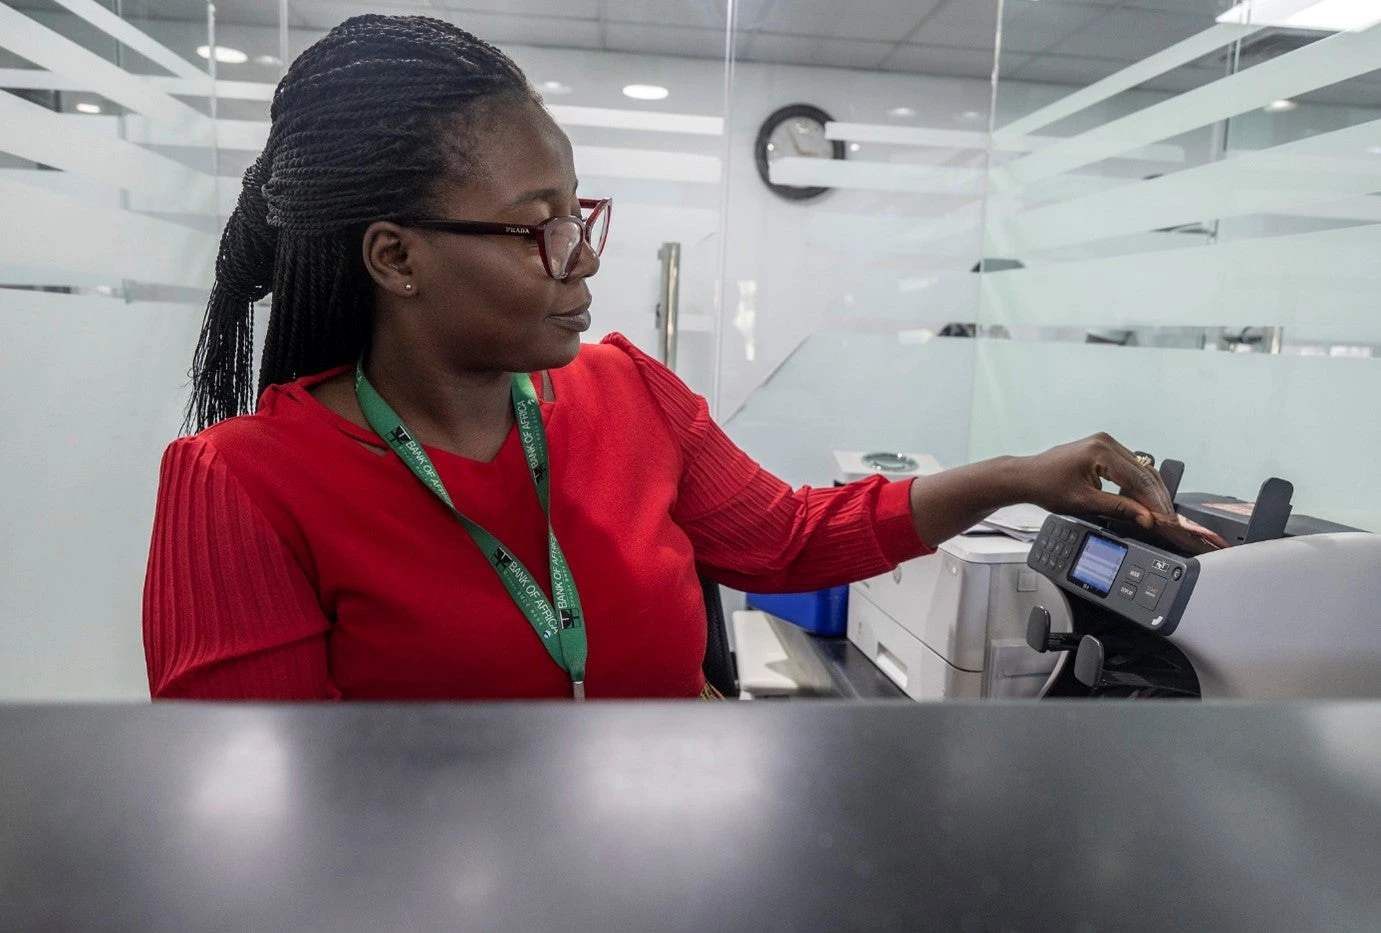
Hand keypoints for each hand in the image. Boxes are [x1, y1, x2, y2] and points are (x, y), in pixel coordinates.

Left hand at [1014, 432, 1171, 530]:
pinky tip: (1142, 499)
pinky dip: (1137, 483)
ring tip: (1158, 511)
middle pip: (1144, 472)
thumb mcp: (1083, 502)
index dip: (1154, 502)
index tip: (1165, 519)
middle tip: (1167, 518)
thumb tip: (1145, 518)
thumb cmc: (1046, 486)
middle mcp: (1105, 442)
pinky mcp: (1102, 448)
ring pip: (1139, 468)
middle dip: (1156, 497)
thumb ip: (1118, 508)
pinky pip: (1128, 466)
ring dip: (1149, 490)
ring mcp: (1104, 443)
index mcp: (1100, 451)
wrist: (1027, 476)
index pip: (1138, 479)